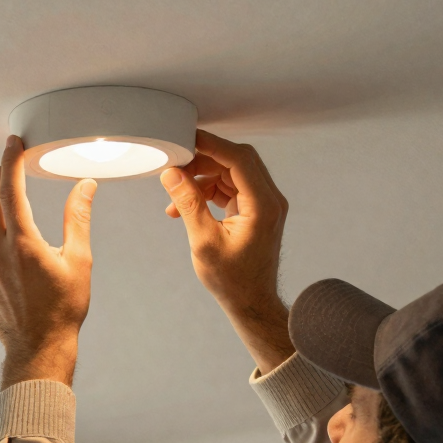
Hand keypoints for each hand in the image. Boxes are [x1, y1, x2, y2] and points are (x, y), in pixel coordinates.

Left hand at [0, 136, 96, 388]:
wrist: (38, 349)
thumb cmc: (62, 311)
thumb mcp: (79, 262)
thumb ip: (78, 219)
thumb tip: (85, 187)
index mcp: (21, 243)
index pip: (9, 188)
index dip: (11, 160)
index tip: (14, 144)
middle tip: (11, 160)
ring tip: (7, 186)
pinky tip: (4, 224)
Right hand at [160, 131, 293, 372]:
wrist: (251, 302)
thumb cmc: (232, 280)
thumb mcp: (203, 242)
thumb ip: (188, 203)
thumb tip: (172, 174)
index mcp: (263, 205)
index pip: (239, 159)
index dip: (211, 145)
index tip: (187, 139)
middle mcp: (270, 199)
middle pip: (237, 161)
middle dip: (204, 161)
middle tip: (176, 167)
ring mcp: (265, 204)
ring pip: (232, 173)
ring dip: (203, 178)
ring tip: (177, 197)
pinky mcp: (256, 210)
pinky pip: (231, 188)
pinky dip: (208, 191)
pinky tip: (186, 207)